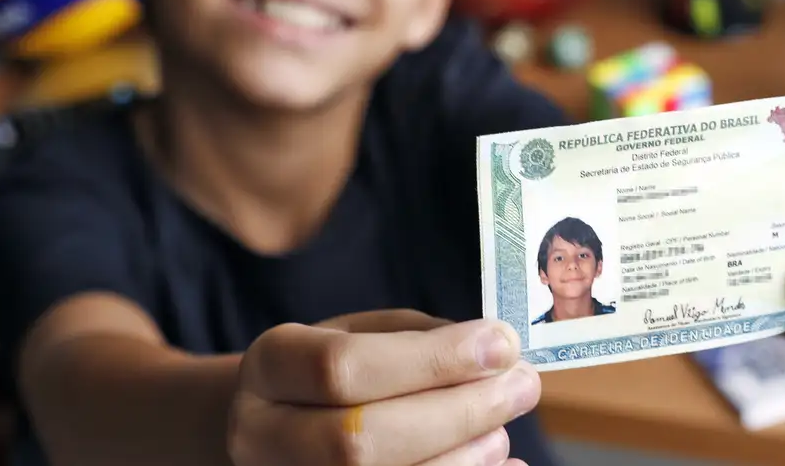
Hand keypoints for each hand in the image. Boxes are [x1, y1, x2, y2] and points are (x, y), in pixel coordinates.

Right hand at [227, 310, 539, 465]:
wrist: (278, 426)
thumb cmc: (337, 372)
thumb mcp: (363, 332)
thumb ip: (420, 339)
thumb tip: (496, 354)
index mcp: (272, 365)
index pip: (341, 367)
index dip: (430, 360)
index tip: (501, 343)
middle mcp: (262, 436)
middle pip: (358, 438)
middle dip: (455, 412)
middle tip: (522, 386)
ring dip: (461, 460)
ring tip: (502, 430)